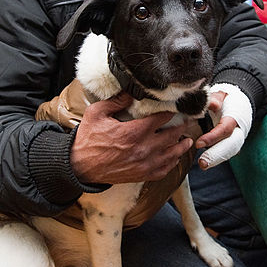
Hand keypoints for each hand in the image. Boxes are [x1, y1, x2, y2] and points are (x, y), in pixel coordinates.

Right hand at [72, 93, 193, 184]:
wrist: (80, 165)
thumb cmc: (88, 139)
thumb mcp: (97, 113)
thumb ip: (117, 101)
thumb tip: (131, 92)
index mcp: (134, 131)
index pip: (161, 118)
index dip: (170, 112)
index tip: (175, 108)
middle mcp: (143, 148)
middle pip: (171, 136)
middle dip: (181, 128)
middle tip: (187, 122)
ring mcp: (144, 164)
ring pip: (172, 154)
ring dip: (181, 146)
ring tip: (187, 141)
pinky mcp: (141, 175)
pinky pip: (163, 170)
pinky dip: (172, 163)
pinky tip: (174, 158)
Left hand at [196, 85, 252, 168]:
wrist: (238, 103)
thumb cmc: (226, 99)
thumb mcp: (221, 94)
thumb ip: (215, 98)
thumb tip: (214, 105)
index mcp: (235, 117)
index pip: (225, 129)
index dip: (212, 137)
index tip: (199, 144)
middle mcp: (239, 130)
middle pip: (231, 145)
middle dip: (216, 155)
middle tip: (203, 163)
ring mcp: (237, 138)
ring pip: (229, 152)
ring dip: (216, 160)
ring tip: (203, 165)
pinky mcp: (232, 143)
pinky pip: (226, 152)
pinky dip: (217, 158)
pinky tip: (207, 163)